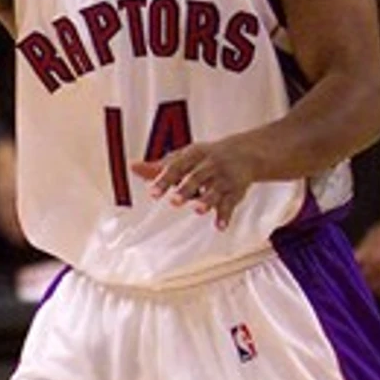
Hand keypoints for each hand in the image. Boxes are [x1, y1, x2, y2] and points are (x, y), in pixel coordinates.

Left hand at [132, 138, 257, 229]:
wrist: (246, 153)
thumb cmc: (207, 157)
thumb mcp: (186, 157)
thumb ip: (159, 166)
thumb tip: (132, 167)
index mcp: (194, 155)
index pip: (177, 166)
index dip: (164, 179)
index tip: (152, 193)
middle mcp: (210, 165)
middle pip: (197, 176)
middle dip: (186, 188)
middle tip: (174, 202)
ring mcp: (224, 178)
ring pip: (215, 189)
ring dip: (207, 200)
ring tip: (198, 210)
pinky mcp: (236, 191)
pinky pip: (231, 203)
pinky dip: (225, 215)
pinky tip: (219, 227)